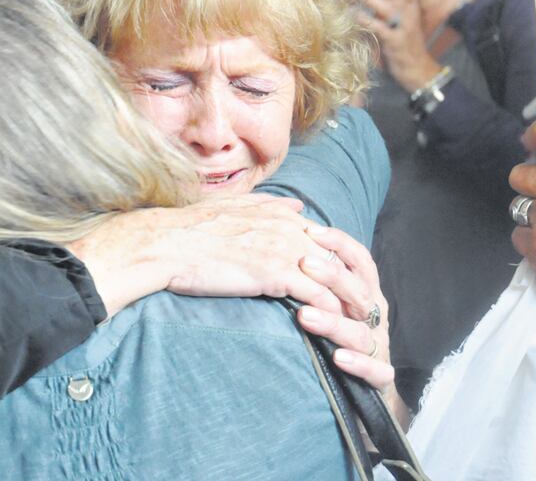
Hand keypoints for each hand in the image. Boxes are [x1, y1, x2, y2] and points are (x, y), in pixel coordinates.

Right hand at [69, 194, 339, 317]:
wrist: (167, 244)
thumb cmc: (190, 230)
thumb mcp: (233, 207)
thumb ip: (268, 205)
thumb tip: (296, 206)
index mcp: (278, 214)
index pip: (324, 238)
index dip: (340, 261)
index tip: (350, 281)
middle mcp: (287, 228)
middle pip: (338, 256)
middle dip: (355, 283)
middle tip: (369, 307)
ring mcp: (283, 249)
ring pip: (334, 277)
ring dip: (351, 302)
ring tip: (363, 324)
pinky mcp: (276, 274)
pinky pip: (316, 296)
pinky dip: (331, 314)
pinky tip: (337, 330)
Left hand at [291, 226, 394, 392]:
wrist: (367, 388)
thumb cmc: (341, 333)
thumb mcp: (333, 301)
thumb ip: (318, 277)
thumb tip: (292, 237)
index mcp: (366, 293)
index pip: (359, 261)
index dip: (339, 244)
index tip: (311, 231)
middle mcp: (374, 316)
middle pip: (358, 292)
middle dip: (333, 276)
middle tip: (303, 264)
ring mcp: (378, 346)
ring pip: (360, 332)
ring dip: (333, 322)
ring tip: (305, 315)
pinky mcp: (380, 376)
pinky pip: (374, 370)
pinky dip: (358, 364)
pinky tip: (338, 358)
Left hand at [343, 0, 440, 91]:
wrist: (417, 70)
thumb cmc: (404, 42)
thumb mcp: (401, 19)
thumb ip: (390, 3)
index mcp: (412, 6)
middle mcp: (409, 14)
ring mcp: (403, 28)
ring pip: (388, 7)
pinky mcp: (394, 43)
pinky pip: (379, 29)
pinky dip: (366, 20)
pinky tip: (353, 14)